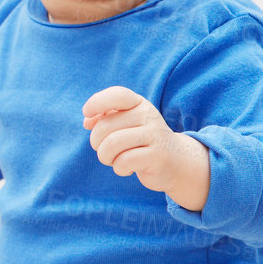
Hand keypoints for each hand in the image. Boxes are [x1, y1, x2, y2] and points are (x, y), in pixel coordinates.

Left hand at [81, 86, 209, 210]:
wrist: (175, 162)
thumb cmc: (141, 141)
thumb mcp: (125, 124)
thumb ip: (104, 118)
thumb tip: (87, 121)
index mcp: (139, 104)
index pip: (117, 95)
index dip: (97, 102)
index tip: (86, 114)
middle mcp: (148, 115)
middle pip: (105, 127)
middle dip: (96, 143)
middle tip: (105, 150)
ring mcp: (155, 135)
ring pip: (111, 144)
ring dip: (105, 157)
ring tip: (113, 160)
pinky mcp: (157, 156)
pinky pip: (123, 161)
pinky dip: (119, 168)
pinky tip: (127, 168)